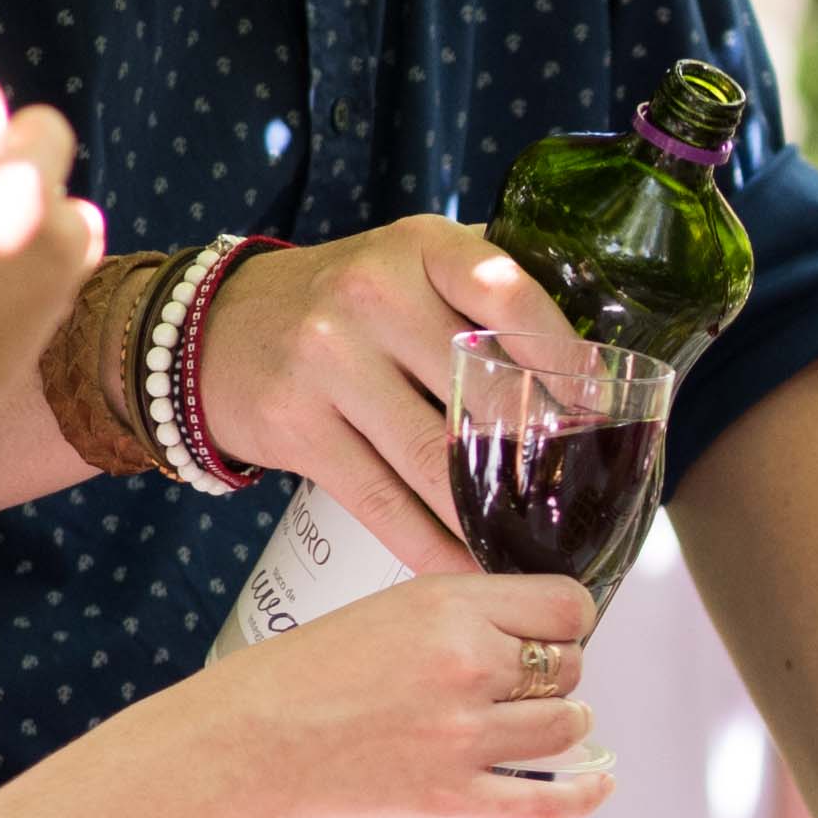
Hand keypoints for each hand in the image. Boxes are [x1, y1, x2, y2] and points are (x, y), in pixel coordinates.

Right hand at [194, 218, 605, 574]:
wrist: (215, 330)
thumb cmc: (346, 303)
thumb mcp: (411, 264)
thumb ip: (488, 289)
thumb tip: (591, 363)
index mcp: (421, 247)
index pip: (509, 293)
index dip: (564, 357)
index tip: (601, 408)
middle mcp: (373, 295)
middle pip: (482, 391)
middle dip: (539, 456)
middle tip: (583, 500)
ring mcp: (329, 360)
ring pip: (436, 458)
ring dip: (492, 516)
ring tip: (539, 549)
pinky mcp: (298, 427)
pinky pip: (382, 501)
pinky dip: (433, 545)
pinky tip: (471, 570)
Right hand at [207, 569, 612, 817]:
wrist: (234, 753)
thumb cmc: (288, 684)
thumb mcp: (376, 616)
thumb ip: (450, 620)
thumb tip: (513, 633)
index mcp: (447, 608)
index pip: (566, 605)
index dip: (567, 623)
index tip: (553, 635)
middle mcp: (468, 665)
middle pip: (570, 666)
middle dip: (555, 676)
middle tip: (524, 687)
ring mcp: (466, 737)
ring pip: (568, 727)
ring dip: (562, 727)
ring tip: (540, 728)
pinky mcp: (456, 801)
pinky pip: (552, 801)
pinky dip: (586, 794)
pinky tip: (597, 784)